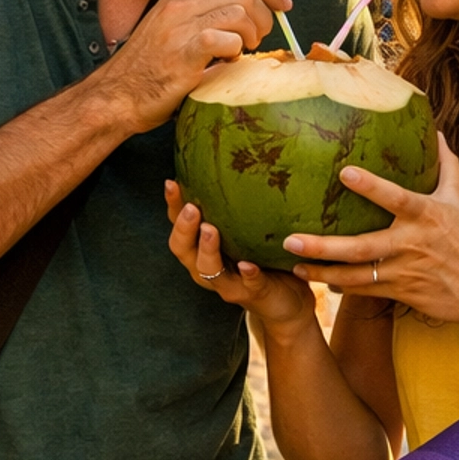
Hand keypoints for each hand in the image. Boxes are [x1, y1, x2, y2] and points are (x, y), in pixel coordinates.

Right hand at [102, 0, 294, 132]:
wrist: (116, 96)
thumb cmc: (150, 68)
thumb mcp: (175, 29)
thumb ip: (206, 15)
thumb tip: (252, 13)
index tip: (284, 4)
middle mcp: (180, 2)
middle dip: (265, 16)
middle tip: (258, 40)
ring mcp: (180, 25)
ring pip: (241, 12)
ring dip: (252, 35)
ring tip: (240, 53)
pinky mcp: (184, 52)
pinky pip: (227, 40)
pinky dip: (236, 53)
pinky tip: (224, 64)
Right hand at [164, 180, 317, 331]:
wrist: (287, 300)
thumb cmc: (263, 258)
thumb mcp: (247, 229)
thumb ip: (238, 206)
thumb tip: (240, 158)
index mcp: (201, 248)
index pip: (179, 225)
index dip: (172, 206)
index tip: (171, 183)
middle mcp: (206, 267)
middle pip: (183, 249)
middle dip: (184, 228)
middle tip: (191, 208)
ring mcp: (227, 283)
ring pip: (207, 269)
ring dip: (207, 249)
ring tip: (210, 230)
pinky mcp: (251, 294)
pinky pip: (246, 284)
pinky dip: (246, 274)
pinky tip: (248, 266)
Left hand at [285, 138, 458, 323]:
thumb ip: (446, 166)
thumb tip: (437, 132)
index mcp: (427, 216)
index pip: (395, 197)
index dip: (371, 185)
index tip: (343, 171)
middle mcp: (413, 244)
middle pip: (361, 247)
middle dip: (324, 246)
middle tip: (290, 239)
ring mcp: (405, 272)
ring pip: (357, 275)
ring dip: (323, 272)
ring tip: (294, 265)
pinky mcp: (403, 293)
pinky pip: (366, 291)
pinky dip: (343, 287)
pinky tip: (320, 282)